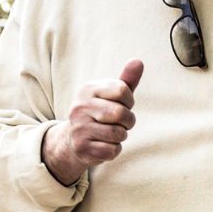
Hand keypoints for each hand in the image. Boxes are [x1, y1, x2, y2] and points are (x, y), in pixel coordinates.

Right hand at [42, 59, 143, 184]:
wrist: (73, 141)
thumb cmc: (100, 114)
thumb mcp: (111, 95)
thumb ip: (126, 80)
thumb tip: (138, 61)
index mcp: (88, 89)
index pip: (122, 90)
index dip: (129, 101)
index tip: (122, 105)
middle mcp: (80, 107)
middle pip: (120, 113)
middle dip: (128, 121)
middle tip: (121, 123)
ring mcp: (79, 128)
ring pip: (118, 133)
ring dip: (121, 136)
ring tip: (111, 133)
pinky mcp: (82, 148)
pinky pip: (113, 150)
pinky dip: (114, 149)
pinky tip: (103, 144)